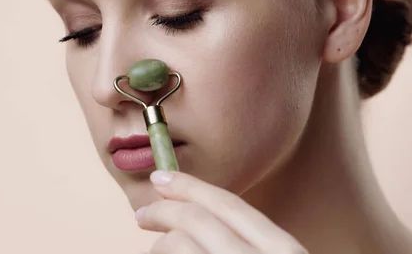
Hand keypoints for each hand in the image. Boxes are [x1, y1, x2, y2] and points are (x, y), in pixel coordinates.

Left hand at [136, 171, 307, 253]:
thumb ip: (252, 242)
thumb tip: (202, 219)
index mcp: (284, 250)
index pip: (229, 204)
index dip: (190, 186)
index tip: (162, 179)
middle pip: (197, 221)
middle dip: (163, 210)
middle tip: (142, 215)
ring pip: (179, 244)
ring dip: (160, 243)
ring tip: (157, 250)